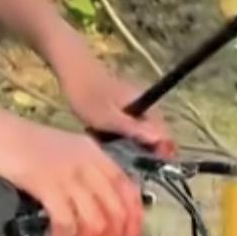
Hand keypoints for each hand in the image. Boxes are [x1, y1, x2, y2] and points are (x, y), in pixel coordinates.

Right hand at [0, 109, 144, 235]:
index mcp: (92, 153)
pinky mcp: (44, 183)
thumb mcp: (57, 155)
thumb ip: (76, 178)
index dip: (133, 221)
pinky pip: (66, 221)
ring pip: (95, 221)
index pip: (128, 190)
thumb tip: (90, 214)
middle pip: (115, 210)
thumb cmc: (13, 145)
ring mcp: (66, 172)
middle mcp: (85, 161)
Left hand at [46, 30, 173, 154]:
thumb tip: (160, 140)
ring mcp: (134, 106)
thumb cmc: (88, 94)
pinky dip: (115, 133)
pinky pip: (125, 126)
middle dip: (139, 150)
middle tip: (119, 158)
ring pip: (137, 132)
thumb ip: (133, 130)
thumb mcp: (108, 118)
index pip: (164, 135)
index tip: (145, 166)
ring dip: (125, 142)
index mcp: (147, 108)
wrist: (72, 69)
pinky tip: (99, 135)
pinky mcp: (122, 106)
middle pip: (152, 136)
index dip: (160, 152)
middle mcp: (145, 106)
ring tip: (106, 144)